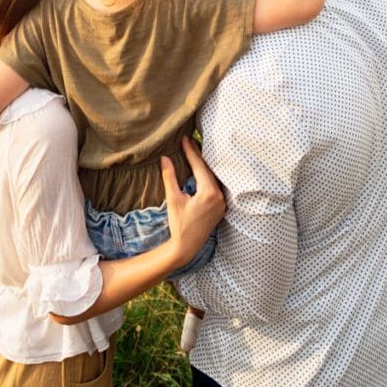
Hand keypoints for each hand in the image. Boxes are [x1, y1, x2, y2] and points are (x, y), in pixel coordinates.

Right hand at [161, 137, 224, 267]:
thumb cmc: (179, 224)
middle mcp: (219, 196)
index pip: (199, 166)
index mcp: (209, 192)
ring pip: (213, 178)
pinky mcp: (220, 208)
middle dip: (198, 156)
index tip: (184, 139)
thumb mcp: (173, 199)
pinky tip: (201, 171)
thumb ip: (170, 177)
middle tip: (189, 141)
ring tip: (195, 152)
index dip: (191, 151)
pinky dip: (208, 177)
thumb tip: (165, 157)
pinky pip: (215, 186)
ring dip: (204, 166)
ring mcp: (222, 203)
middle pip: (208, 170)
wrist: (187, 247)